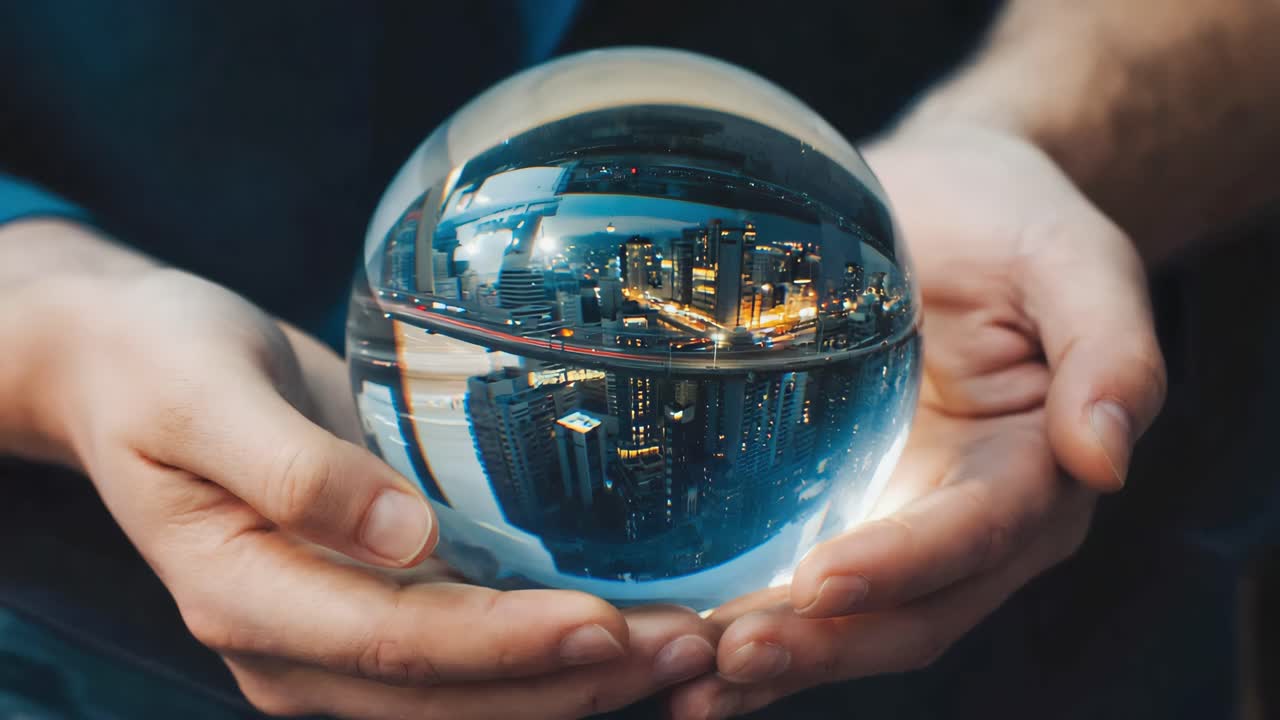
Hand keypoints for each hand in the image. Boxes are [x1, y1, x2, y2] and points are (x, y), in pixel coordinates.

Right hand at [25, 236, 715, 718]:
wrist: (133, 368)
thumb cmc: (159, 366)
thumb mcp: (203, 396)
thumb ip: (292, 471)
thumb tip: (399, 537)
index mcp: (247, 597)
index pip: (396, 646)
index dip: (507, 646)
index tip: (608, 623)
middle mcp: (297, 642)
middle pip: (452, 695)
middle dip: (576, 678)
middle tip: (695, 644)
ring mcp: (336, 635)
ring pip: (472, 694)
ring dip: (581, 678)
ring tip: (689, 642)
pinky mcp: (373, 603)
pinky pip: (470, 654)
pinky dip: (551, 652)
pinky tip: (629, 621)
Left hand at [666, 125, 1166, 717]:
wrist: (949, 201)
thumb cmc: (1014, 222)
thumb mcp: (1074, 260)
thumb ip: (1111, 350)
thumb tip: (1106, 456)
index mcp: (1038, 472)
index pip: (974, 536)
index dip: (904, 566)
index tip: (821, 580)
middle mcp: (971, 520)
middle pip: (910, 610)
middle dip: (825, 643)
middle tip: (732, 657)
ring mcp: (899, 519)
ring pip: (850, 617)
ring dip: (778, 657)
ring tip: (689, 681)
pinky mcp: (839, 504)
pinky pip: (797, 578)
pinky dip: (746, 616)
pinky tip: (677, 643)